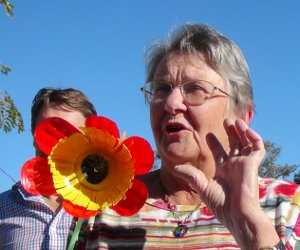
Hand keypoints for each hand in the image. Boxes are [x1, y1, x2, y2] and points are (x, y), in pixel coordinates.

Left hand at [174, 118, 278, 248]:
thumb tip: (176, 168)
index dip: (214, 142)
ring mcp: (244, 164)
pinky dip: (254, 137)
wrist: (237, 214)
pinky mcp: (253, 164)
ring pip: (246, 142)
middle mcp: (234, 165)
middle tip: (225, 120)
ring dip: (242, 131)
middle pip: (234, 144)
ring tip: (234, 120)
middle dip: (230, 132)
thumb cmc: (220, 204)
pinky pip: (257, 147)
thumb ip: (190, 175)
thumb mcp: (201, 186)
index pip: (219, 152)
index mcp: (223, 170)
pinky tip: (245, 129)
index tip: (208, 133)